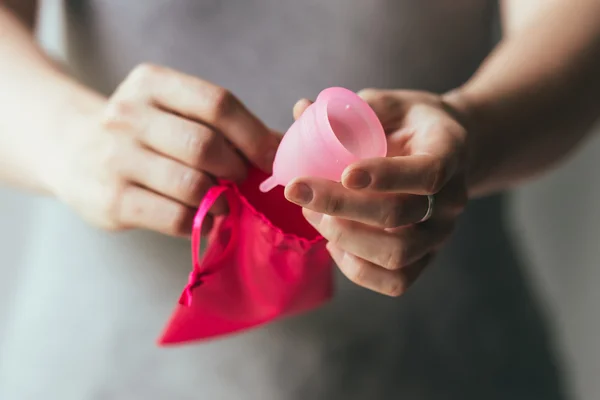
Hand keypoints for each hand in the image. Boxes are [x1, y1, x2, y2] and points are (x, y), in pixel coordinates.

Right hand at [51, 64, 279, 236]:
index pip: (217, 104)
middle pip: (206, 145)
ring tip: (223, 199)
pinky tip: (203, 215)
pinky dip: (201, 221)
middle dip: (236, 168)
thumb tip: (283, 147)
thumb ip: (223, 124)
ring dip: (220, 198)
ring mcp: (116, 159)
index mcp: (152, 84)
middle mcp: (128, 115)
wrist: (72, 150)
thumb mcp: (173, 110)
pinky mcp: (112, 201)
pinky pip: (176, 217)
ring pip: (193, 185)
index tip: (270, 158)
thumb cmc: (143, 133)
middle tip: (240, 179)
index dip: (253, 134)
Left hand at [285, 89, 467, 295]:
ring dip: (343, 237)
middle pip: (399, 215)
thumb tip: (300, 109)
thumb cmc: (410, 125)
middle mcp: (451, 199)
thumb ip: (352, 108)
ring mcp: (440, 233)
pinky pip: (395, 280)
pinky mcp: (425, 258)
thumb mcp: (390, 103)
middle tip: (297, 190)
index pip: (427, 172)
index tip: (343, 173)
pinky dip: (356, 268)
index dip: (385, 176)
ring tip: (312, 213)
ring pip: (396, 254)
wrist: (445, 153)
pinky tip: (333, 243)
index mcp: (449, 151)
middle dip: (339, 205)